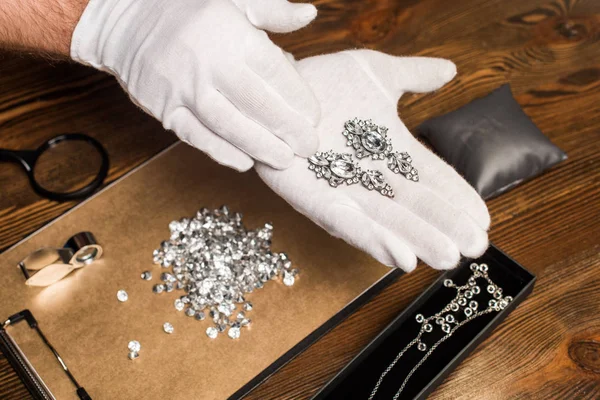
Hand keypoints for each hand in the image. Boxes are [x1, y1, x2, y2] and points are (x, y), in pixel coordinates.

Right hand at [71, 0, 319, 170]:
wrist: (125, 20)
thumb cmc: (187, 9)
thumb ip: (273, 12)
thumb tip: (310, 14)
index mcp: (229, 33)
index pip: (273, 72)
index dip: (298, 98)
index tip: (314, 117)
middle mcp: (207, 62)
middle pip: (256, 103)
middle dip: (287, 129)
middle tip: (309, 147)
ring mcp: (183, 88)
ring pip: (228, 125)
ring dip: (260, 146)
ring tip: (285, 161)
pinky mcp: (163, 108)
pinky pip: (196, 135)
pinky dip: (221, 151)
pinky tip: (245, 162)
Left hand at [256, 50, 489, 270]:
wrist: (275, 84)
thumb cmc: (322, 82)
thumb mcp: (375, 74)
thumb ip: (412, 76)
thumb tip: (450, 70)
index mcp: (389, 151)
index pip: (430, 177)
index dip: (456, 197)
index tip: (484, 217)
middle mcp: (369, 177)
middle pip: (412, 207)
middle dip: (443, 227)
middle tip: (476, 247)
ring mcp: (341, 191)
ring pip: (384, 221)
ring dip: (416, 240)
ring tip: (445, 257)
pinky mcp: (312, 199)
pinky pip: (344, 222)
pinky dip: (372, 239)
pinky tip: (400, 256)